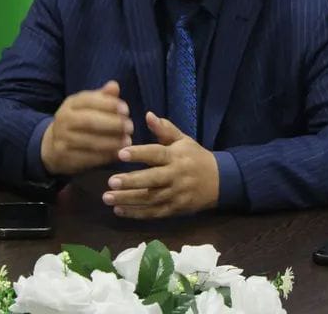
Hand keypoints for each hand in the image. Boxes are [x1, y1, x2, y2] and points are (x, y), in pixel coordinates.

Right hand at [40, 80, 131, 175]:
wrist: (52, 145)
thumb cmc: (79, 121)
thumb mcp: (88, 106)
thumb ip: (103, 97)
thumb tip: (114, 85)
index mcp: (71, 103)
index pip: (90, 100)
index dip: (109, 105)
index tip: (126, 110)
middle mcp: (64, 119)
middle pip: (90, 121)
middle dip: (113, 124)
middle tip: (130, 127)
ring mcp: (62, 139)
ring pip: (90, 141)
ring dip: (112, 142)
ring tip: (127, 141)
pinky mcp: (64, 157)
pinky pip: (88, 157)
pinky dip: (105, 156)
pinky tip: (118, 153)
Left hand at [102, 112, 219, 217]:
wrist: (219, 180)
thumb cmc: (195, 157)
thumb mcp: (183, 140)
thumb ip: (164, 129)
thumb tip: (148, 115)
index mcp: (177, 156)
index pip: (156, 154)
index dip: (139, 153)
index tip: (121, 153)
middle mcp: (176, 176)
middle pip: (152, 179)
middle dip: (131, 181)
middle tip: (110, 181)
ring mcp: (176, 194)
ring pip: (150, 199)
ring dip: (128, 200)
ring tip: (107, 198)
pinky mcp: (175, 209)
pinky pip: (154, 213)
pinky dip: (137, 213)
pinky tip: (119, 210)